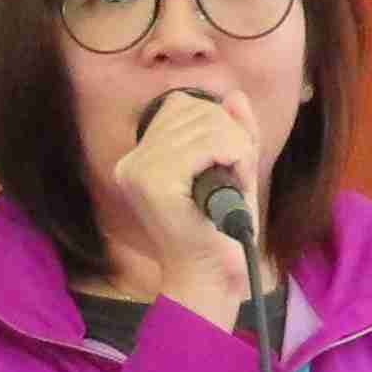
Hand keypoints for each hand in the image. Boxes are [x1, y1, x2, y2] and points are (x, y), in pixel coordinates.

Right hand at [109, 86, 266, 317]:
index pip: (181, 105)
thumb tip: (234, 96)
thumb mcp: (231, 169)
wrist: (211, 275)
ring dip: (238, 148)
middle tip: (238, 173)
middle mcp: (132, 161)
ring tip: (237, 179)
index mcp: (141, 158)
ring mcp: (139, 171)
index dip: (217, 123)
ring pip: (208, 124)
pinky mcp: (155, 183)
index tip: (228, 159)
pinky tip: (235, 181)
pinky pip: (210, 143)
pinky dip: (236, 157)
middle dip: (231, 135)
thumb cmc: (220, 228)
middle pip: (196, 109)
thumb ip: (233, 130)